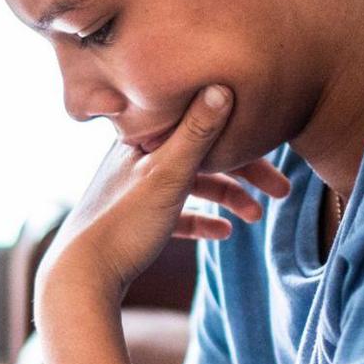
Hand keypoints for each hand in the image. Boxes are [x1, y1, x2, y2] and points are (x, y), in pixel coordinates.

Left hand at [38, 85, 287, 302]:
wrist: (79, 278)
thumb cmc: (122, 224)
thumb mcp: (166, 175)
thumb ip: (196, 133)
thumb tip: (222, 85)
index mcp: (141, 140)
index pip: (199, 125)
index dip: (239, 136)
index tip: (275, 149)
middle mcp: (135, 158)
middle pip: (200, 156)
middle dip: (244, 172)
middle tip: (284, 191)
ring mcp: (134, 191)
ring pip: (191, 185)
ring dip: (226, 197)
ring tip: (256, 217)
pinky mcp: (133, 222)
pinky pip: (175, 214)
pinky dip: (201, 220)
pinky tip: (224, 233)